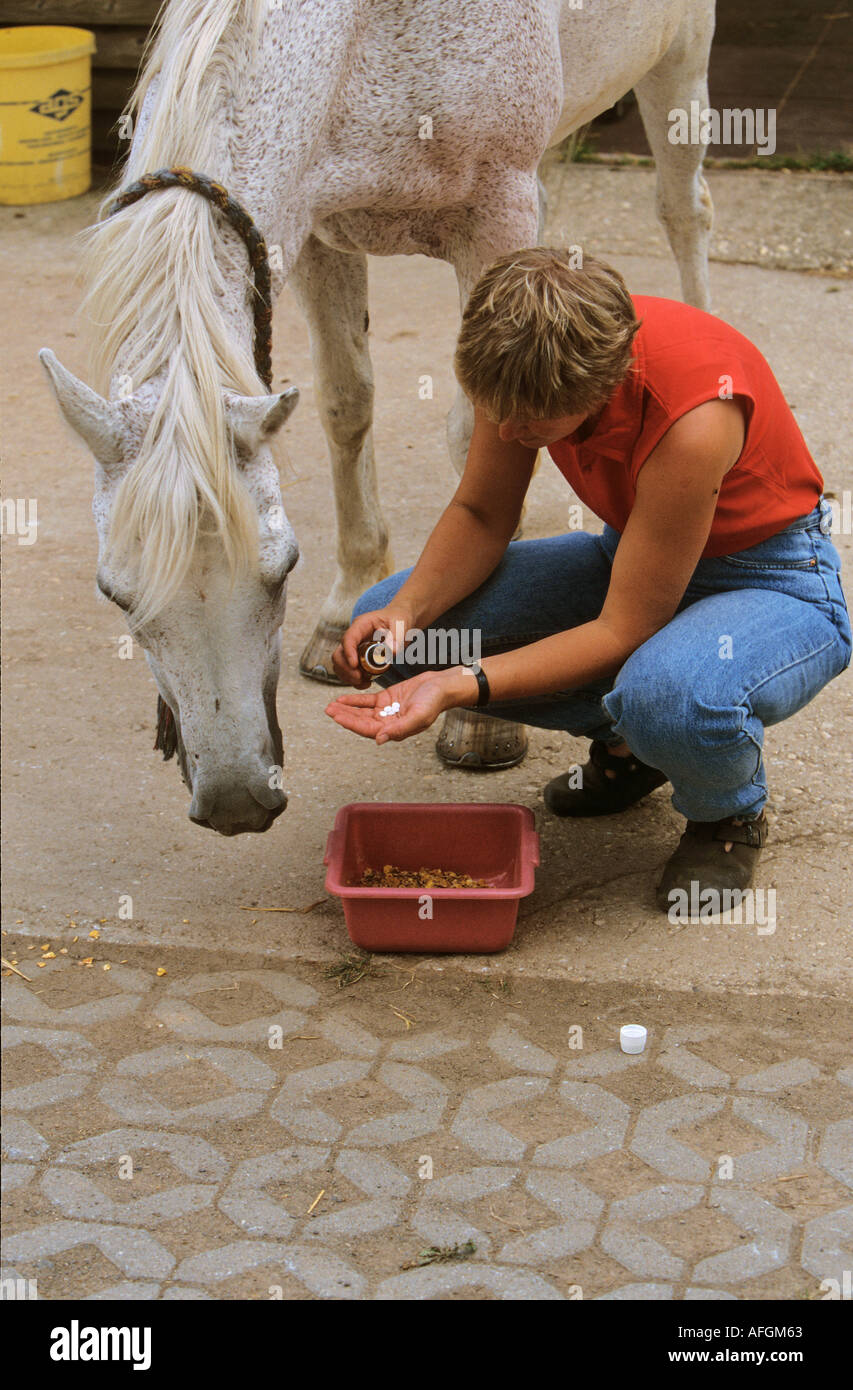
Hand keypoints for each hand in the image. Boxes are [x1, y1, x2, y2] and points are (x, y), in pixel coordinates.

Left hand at [325, 668, 470, 742]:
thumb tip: (379, 740)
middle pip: (361, 721)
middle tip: (328, 710)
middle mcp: (388, 723)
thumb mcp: (418, 716)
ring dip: (346, 709)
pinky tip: (342, 698)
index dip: (351, 724)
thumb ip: (399, 729)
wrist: (442, 686)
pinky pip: (367, 701)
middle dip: (344, 716)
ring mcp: (386, 711)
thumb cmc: (434, 702)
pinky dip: (354, 700)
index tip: (337, 717)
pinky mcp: (387, 698)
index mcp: (395, 730)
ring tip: (330, 705)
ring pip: (361, 712)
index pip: (368, 729)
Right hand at [332, 605, 413, 688]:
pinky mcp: (357, 657)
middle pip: (339, 654)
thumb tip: (391, 651)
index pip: (349, 638)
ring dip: (348, 676)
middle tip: (361, 678)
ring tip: (364, 682)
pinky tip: (365, 683)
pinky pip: (348, 670)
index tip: (355, 665)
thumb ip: (397, 638)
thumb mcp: (402, 625)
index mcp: (362, 624)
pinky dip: (353, 679)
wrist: (400, 621)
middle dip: (346, 669)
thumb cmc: (399, 619)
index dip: (348, 652)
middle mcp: (354, 636)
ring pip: (340, 664)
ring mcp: (354, 647)